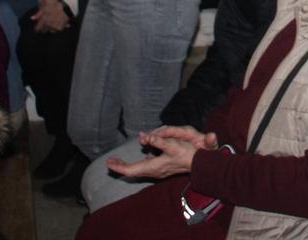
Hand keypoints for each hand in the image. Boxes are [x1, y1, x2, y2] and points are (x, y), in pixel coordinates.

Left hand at [31, 0, 69, 32]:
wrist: (65, 8)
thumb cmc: (54, 6)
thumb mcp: (45, 8)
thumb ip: (38, 14)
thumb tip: (31, 18)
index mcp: (43, 21)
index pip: (37, 29)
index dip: (37, 28)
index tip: (38, 28)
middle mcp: (48, 25)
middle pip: (43, 31)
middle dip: (44, 28)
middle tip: (47, 23)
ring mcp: (54, 27)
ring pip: (50, 31)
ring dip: (50, 28)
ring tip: (53, 22)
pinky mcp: (60, 29)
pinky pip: (56, 30)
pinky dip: (57, 28)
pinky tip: (58, 23)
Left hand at [104, 127, 218, 179]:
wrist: (198, 164)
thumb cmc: (186, 154)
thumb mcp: (173, 145)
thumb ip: (158, 141)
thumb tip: (145, 136)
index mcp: (153, 167)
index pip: (132, 170)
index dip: (119, 167)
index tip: (109, 163)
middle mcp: (153, 171)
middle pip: (132, 171)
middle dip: (120, 166)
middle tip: (109, 162)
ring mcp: (157, 171)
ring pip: (137, 170)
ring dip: (127, 166)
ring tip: (117, 161)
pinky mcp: (160, 168)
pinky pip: (143, 167)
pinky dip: (136, 164)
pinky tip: (137, 157)